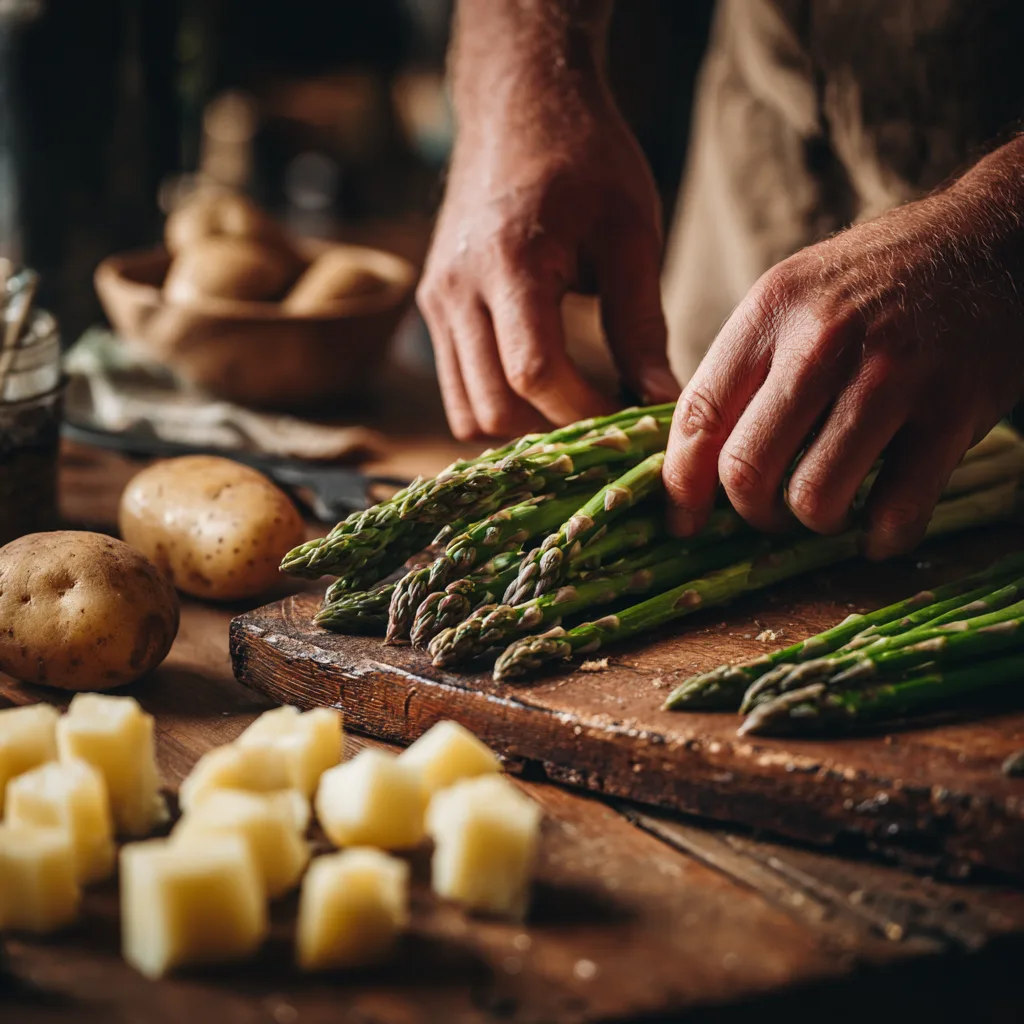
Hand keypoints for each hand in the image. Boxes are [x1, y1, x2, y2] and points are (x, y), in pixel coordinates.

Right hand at [417, 82, 678, 439]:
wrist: (520, 104)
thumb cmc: (586, 159)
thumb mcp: (630, 234)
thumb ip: (641, 324)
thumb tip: (662, 400)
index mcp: (509, 262)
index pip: (534, 374)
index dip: (585, 414)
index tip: (631, 423)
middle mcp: (457, 289)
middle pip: (493, 407)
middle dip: (555, 430)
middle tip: (609, 426)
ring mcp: (436, 301)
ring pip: (466, 410)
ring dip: (522, 427)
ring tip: (577, 411)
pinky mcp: (433, 306)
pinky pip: (457, 387)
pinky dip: (497, 404)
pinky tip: (544, 389)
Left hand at [663, 172, 1023, 559]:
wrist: (995, 239)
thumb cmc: (879, 281)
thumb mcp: (796, 294)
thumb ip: (746, 367)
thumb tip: (695, 460)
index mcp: (771, 311)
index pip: (698, 417)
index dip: (681, 486)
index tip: (684, 522)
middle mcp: (823, 341)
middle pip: (746, 469)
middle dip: (750, 513)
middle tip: (769, 513)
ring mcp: (892, 377)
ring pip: (814, 498)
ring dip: (814, 523)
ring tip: (827, 508)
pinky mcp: (953, 411)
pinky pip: (897, 510)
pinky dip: (881, 537)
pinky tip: (879, 529)